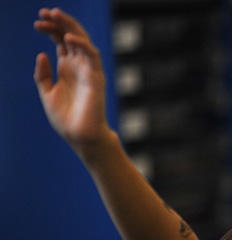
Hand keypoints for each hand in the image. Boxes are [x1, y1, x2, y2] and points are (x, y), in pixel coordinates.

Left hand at [33, 8, 112, 146]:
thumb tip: (42, 54)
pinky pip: (92, 56)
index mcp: (67, 68)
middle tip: (45, 12)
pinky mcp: (96, 77)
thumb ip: (43, 75)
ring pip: (83, 41)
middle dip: (59, 22)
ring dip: (70, 26)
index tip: (37, 22)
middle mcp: (79, 66)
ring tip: (55, 15)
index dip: (50, 29)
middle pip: (72, 36)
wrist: (80, 136)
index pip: (61, 41)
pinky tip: (68, 37)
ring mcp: (89, 70)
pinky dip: (82, 45)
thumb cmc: (66, 118)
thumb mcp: (47, 93)